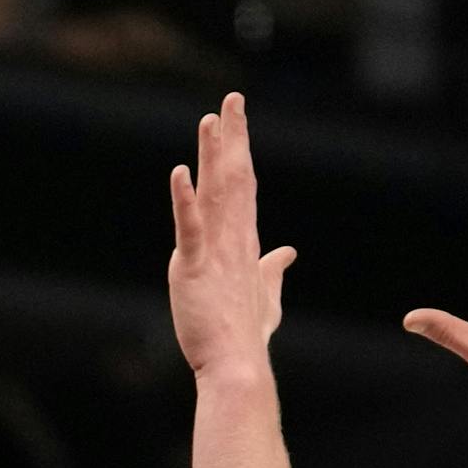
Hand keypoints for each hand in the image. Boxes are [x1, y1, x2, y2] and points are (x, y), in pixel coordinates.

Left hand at [166, 92, 296, 380]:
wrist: (238, 366)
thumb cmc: (246, 337)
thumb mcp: (264, 296)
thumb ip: (273, 271)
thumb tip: (288, 252)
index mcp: (244, 244)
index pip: (243, 188)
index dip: (239, 152)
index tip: (237, 120)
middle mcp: (233, 241)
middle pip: (234, 180)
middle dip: (233, 139)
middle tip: (231, 100)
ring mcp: (215, 253)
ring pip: (214, 195)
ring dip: (212, 157)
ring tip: (211, 121)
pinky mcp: (194, 269)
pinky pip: (189, 230)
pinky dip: (184, 201)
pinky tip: (179, 174)